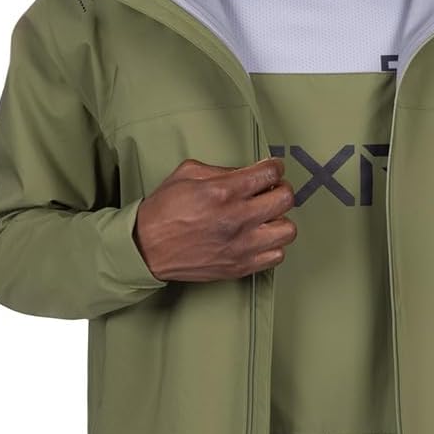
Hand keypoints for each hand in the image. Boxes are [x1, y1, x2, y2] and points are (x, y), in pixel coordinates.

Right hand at [132, 156, 296, 281]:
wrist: (146, 247)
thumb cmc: (163, 211)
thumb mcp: (187, 174)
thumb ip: (222, 170)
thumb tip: (247, 172)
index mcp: (223, 191)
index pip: (270, 173)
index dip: (275, 167)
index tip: (272, 169)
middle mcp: (236, 218)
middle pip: (285, 199)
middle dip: (281, 189)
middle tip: (270, 191)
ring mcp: (240, 245)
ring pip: (288, 230)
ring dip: (280, 220)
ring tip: (266, 217)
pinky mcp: (240, 266)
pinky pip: (276, 256)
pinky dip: (273, 245)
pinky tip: (259, 238)